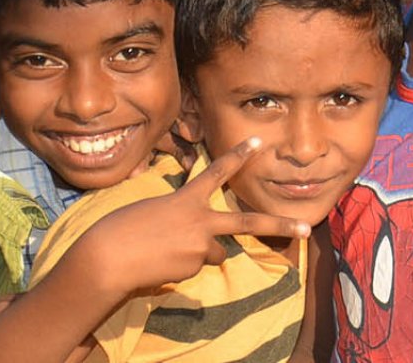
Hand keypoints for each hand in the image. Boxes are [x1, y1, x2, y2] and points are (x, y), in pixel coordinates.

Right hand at [66, 138, 310, 294]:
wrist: (108, 258)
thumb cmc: (120, 229)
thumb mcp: (153, 212)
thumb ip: (181, 219)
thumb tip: (198, 243)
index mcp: (186, 199)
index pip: (217, 172)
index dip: (238, 156)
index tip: (257, 142)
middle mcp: (200, 221)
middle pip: (247, 221)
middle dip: (279, 225)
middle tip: (305, 228)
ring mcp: (200, 247)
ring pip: (214, 253)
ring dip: (200, 253)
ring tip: (165, 252)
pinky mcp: (193, 269)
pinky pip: (194, 268)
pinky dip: (180, 268)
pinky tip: (158, 266)